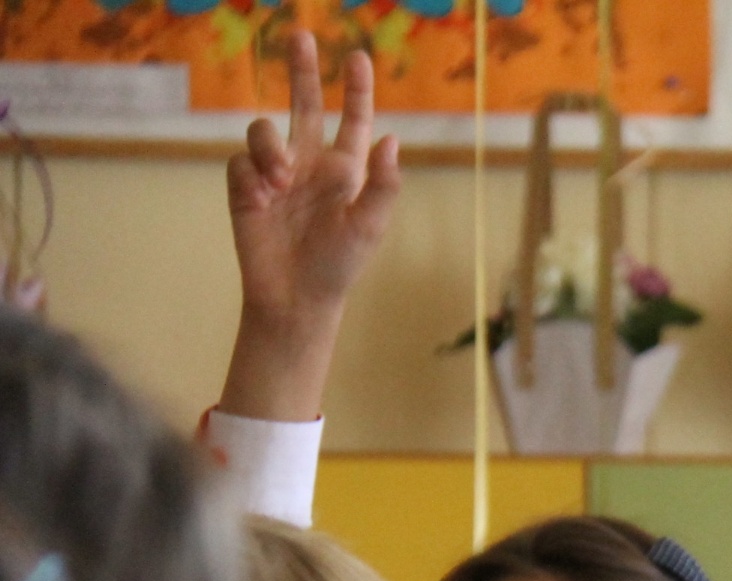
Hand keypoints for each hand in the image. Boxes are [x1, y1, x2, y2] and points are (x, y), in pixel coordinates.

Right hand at [229, 31, 398, 323]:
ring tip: (281, 182)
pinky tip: (262, 198)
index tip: (358, 57)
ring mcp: (276, 173)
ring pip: (264, 129)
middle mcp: (310, 163)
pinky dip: (252, 173)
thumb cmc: (339, 265)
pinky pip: (241, 160)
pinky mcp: (245, 186)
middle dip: (302, 70)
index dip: (356, 90)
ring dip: (270, 147)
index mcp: (346, 171)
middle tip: (300, 34)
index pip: (352, 121)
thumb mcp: (369, 226)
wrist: (296, 296)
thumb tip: (391, 139)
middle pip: (303, 103)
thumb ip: (382, 184)